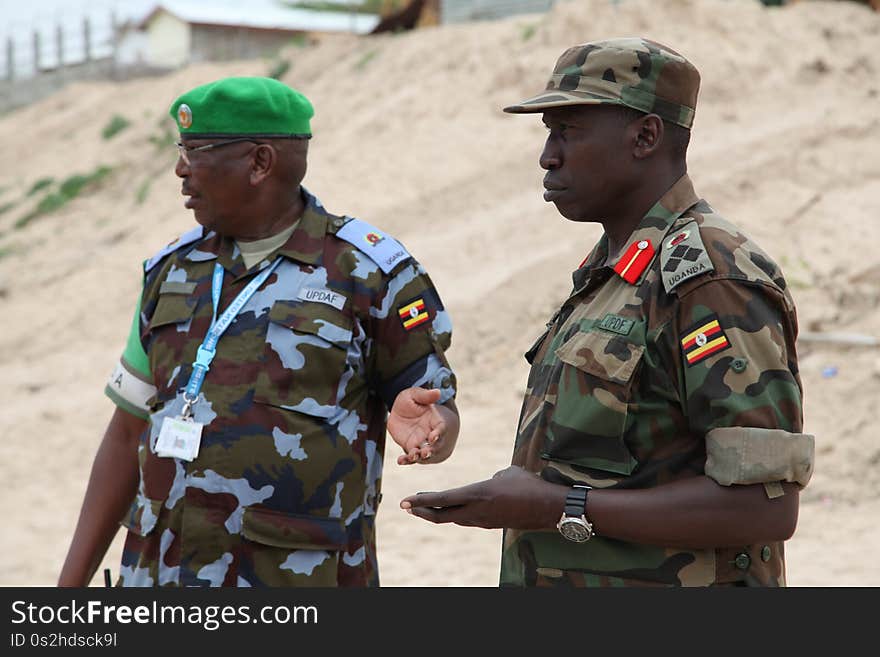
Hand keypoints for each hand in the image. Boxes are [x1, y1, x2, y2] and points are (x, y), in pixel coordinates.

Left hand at [388, 387, 446, 464]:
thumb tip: (438, 392)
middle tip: (426, 452)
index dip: (438, 433)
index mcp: (436, 421)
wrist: (404, 412)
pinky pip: (411, 457)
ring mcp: (422, 443)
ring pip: (424, 454)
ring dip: (420, 457)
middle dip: (431, 450)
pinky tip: (401, 460)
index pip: (441, 429)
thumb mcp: (416, 395)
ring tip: (413, 456)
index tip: (433, 436)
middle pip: (435, 446)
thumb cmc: (414, 403)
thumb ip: (425, 395)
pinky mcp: (411, 448)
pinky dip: (407, 460)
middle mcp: (431, 434)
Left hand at [399, 466, 568, 528]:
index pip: (442, 499)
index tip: (404, 502)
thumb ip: (490, 478)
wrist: (548, 508)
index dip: (421, 501)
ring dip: (438, 513)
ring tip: (425, 507)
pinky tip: (451, 509)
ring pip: (454, 518)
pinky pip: (467, 520)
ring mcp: (483, 521)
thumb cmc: (529, 485)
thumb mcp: (506, 473)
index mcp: (477, 494)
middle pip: (441, 516)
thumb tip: (488, 483)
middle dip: (422, 512)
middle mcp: (476, 511)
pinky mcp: (491, 525)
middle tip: (407, 507)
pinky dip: (455, 514)